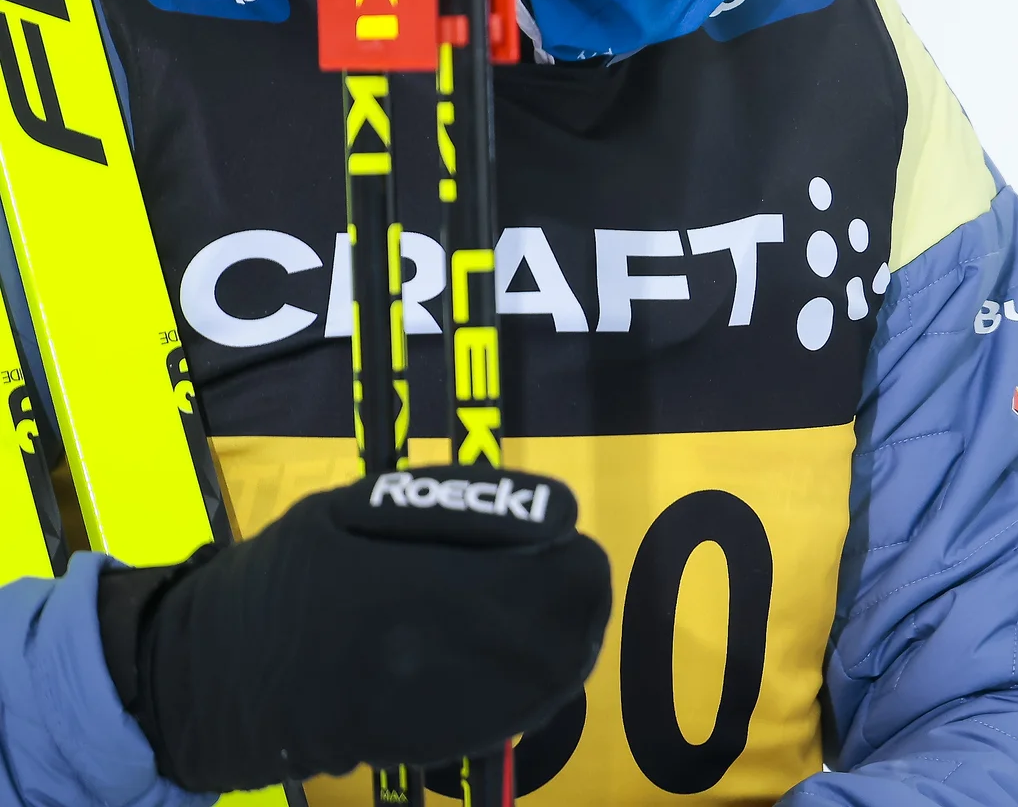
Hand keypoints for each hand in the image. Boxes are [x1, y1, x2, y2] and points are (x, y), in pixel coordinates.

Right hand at [98, 466, 611, 789]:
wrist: (208, 681)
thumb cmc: (283, 579)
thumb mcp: (347, 511)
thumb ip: (446, 505)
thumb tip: (549, 508)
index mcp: (406, 581)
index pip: (537, 575)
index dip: (569, 556)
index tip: (566, 534)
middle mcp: (422, 652)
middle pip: (552, 632)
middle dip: (576, 599)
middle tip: (571, 573)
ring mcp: (422, 707)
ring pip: (538, 683)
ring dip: (564, 645)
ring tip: (552, 613)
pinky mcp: (417, 745)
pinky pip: (501, 718)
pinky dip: (529, 687)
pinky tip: (521, 659)